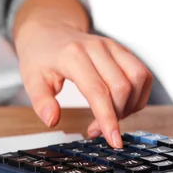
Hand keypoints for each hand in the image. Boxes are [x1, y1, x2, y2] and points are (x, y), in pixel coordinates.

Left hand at [13, 0, 152, 147]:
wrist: (48, 31)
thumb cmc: (39, 56)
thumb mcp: (30, 79)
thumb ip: (41, 101)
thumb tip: (52, 121)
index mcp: (72, 55)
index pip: (98, 91)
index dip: (108, 118)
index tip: (114, 140)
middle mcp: (96, 48)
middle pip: (122, 87)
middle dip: (116, 115)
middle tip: (97, 130)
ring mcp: (112, 47)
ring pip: (138, 78)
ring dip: (131, 105)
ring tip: (110, 117)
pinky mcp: (121, 50)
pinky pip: (142, 74)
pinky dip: (138, 95)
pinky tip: (121, 106)